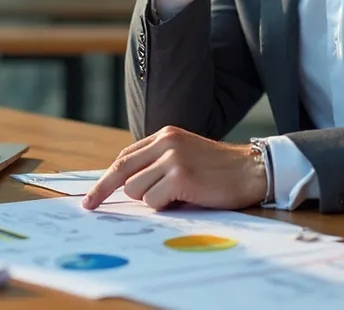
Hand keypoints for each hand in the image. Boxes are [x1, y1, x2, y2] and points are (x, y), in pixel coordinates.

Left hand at [81, 126, 266, 210]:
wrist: (253, 170)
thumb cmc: (220, 170)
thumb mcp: (185, 155)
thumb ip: (159, 162)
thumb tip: (126, 186)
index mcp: (165, 136)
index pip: (125, 157)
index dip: (106, 178)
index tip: (91, 196)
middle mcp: (166, 143)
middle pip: (121, 170)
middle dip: (104, 191)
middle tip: (90, 206)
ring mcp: (173, 159)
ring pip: (135, 190)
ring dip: (150, 201)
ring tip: (175, 198)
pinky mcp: (181, 177)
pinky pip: (153, 201)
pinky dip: (164, 207)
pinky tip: (184, 200)